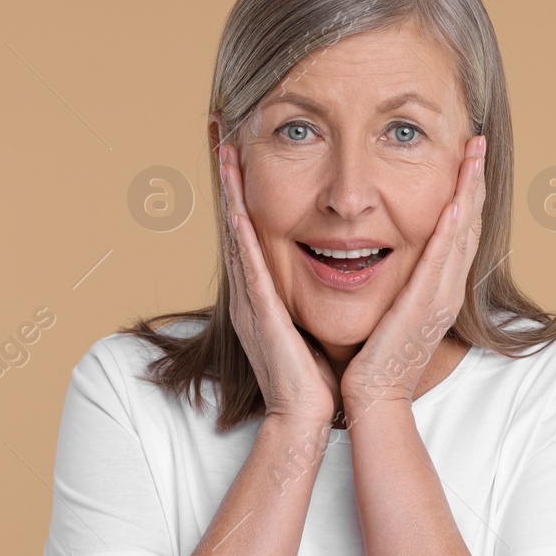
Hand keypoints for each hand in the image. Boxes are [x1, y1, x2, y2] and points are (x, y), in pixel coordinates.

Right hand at [219, 142, 341, 429]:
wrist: (304, 418)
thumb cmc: (313, 378)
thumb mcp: (309, 325)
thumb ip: (309, 298)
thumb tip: (334, 273)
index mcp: (263, 294)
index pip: (251, 231)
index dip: (242, 191)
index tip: (241, 155)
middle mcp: (251, 293)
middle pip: (236, 224)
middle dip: (228, 180)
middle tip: (221, 136)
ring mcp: (252, 303)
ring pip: (237, 237)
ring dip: (230, 195)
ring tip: (224, 155)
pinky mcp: (261, 316)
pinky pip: (249, 270)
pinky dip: (241, 238)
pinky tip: (237, 210)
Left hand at [340, 134, 486, 416]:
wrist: (374, 397)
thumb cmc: (374, 359)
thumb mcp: (391, 310)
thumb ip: (396, 282)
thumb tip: (384, 254)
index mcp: (440, 289)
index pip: (459, 231)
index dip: (466, 192)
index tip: (466, 157)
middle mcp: (448, 290)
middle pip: (469, 225)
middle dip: (474, 181)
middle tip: (477, 142)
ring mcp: (441, 298)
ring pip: (461, 236)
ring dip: (468, 193)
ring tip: (472, 156)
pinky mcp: (424, 308)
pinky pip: (440, 262)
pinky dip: (449, 232)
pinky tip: (453, 203)